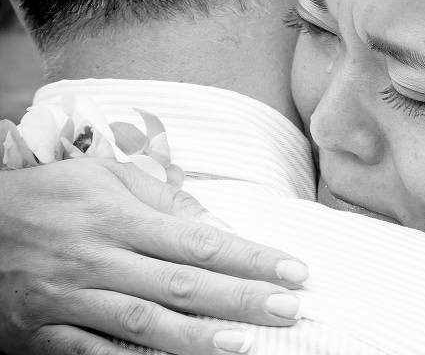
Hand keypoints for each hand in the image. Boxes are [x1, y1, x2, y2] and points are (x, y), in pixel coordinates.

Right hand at [0, 158, 309, 354]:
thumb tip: (212, 225)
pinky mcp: (43, 333)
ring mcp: (69, 299)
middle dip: (241, 298)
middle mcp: (97, 258)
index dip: (250, 257)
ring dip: (197, 337)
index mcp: (116, 215)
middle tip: (289, 307)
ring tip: (246, 343)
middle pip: (181, 283)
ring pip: (142, 322)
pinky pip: (92, 353)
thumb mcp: (101, 176)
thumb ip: (159, 197)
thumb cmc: (47, 195)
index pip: (198, 240)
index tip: (293, 269)